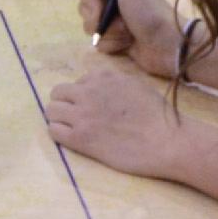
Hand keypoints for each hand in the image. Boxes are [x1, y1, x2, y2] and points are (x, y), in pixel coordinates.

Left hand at [42, 56, 199, 180]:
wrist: (167, 140)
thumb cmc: (159, 115)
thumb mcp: (136, 85)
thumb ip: (113, 84)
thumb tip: (99, 87)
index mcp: (103, 78)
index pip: (78, 82)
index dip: (83, 96)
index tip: (93, 108)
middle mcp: (89, 92)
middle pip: (58, 93)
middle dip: (64, 105)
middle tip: (77, 119)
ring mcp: (82, 115)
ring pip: (51, 111)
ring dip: (59, 119)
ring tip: (73, 130)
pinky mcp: (81, 138)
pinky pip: (54, 131)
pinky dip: (59, 134)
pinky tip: (73, 140)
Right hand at [74, 0, 190, 72]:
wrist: (168, 43)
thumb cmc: (148, 11)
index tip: (99, 6)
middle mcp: (111, 2)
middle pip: (83, 8)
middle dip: (99, 18)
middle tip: (121, 21)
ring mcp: (112, 23)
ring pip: (89, 28)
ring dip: (109, 32)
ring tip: (128, 33)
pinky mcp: (115, 41)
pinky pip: (99, 44)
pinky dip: (112, 45)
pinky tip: (127, 45)